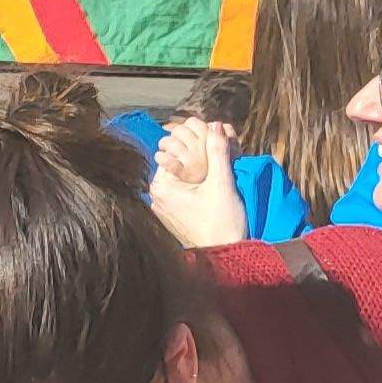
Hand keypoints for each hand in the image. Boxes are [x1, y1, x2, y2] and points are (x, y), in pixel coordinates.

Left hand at [148, 118, 250, 248]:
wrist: (226, 257)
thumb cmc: (222, 221)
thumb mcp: (222, 183)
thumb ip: (217, 152)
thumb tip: (214, 125)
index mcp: (161, 186)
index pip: (174, 153)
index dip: (195, 147)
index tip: (213, 148)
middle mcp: (155, 197)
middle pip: (177, 166)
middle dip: (197, 160)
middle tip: (218, 161)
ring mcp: (162, 208)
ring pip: (180, 180)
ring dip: (197, 174)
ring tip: (216, 175)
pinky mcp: (172, 217)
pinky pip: (181, 194)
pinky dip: (194, 188)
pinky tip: (210, 188)